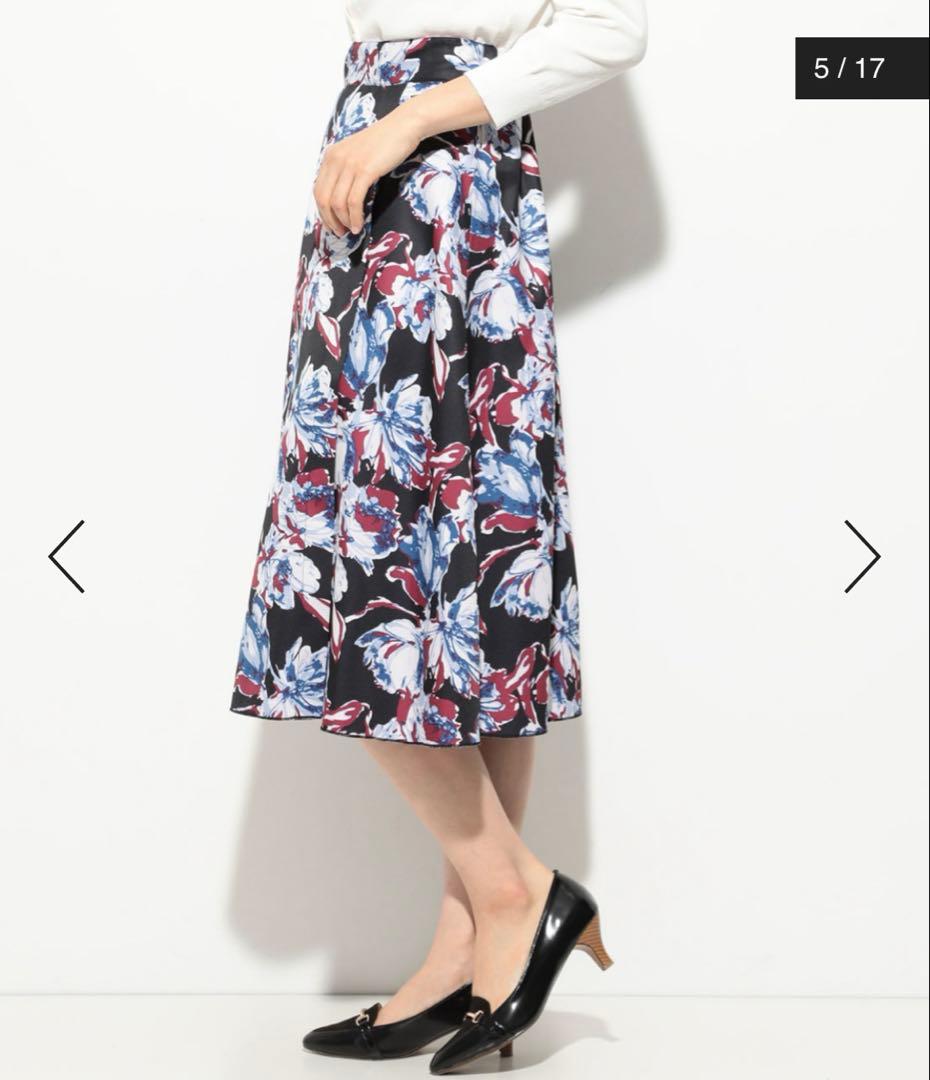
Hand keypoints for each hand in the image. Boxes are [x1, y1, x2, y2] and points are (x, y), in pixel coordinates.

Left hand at [313, 107, 423, 235]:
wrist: (402, 127)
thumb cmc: (383, 143)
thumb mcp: (356, 155)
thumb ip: (345, 171)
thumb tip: (341, 200)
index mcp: (331, 156)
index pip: (318, 190)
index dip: (323, 212)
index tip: (332, 224)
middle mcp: (335, 159)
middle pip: (323, 199)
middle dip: (330, 220)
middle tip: (340, 233)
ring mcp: (349, 164)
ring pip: (337, 203)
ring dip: (344, 221)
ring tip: (353, 230)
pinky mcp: (365, 170)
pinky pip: (353, 201)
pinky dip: (355, 217)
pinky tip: (359, 224)